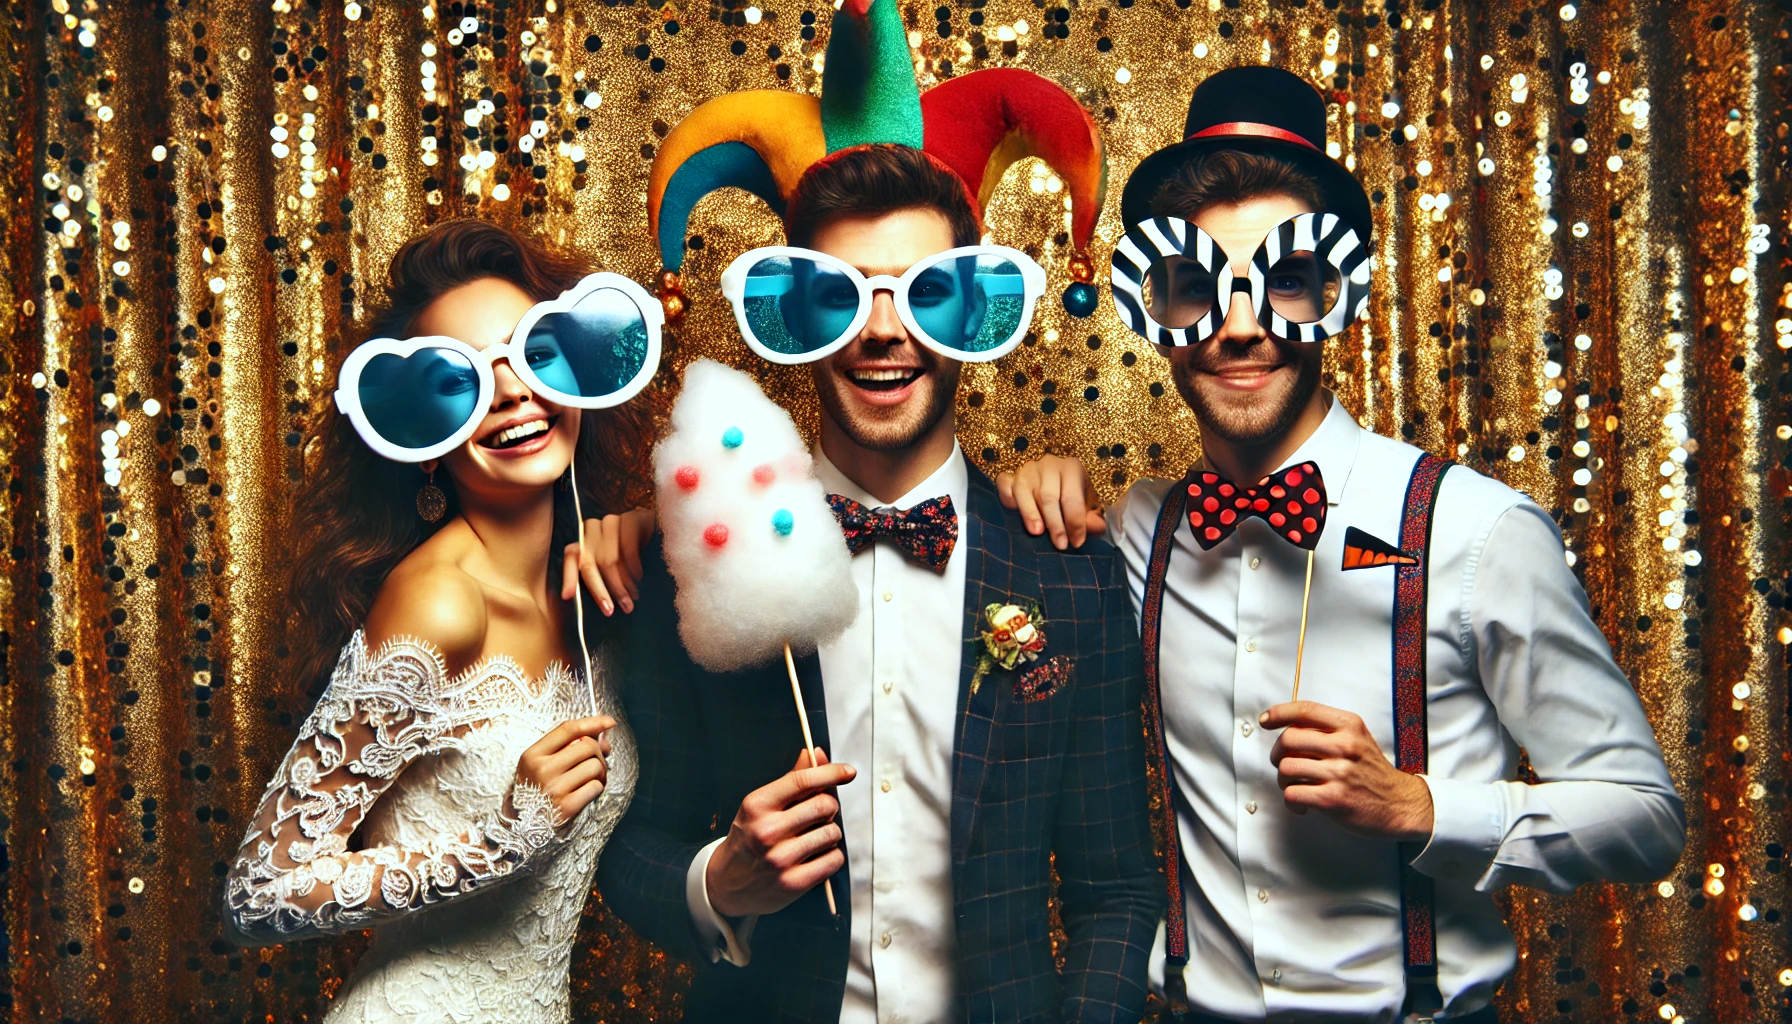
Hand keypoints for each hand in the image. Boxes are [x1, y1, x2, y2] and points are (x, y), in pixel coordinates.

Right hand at [514, 716, 615, 826]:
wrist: (523, 825)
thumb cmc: (536, 789)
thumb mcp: (540, 763)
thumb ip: (567, 746)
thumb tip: (603, 737)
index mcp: (533, 755)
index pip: (568, 729)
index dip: (593, 722)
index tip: (609, 722)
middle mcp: (542, 770)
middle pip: (587, 746)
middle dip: (598, 752)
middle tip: (596, 762)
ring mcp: (554, 789)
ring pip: (595, 766)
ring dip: (600, 772)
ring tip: (590, 779)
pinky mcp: (566, 807)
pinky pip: (596, 787)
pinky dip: (597, 788)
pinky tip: (586, 792)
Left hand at [561, 507, 654, 615]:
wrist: (663, 533)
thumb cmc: (634, 557)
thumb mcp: (615, 570)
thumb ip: (600, 579)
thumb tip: (593, 604)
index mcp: (585, 540)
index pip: (571, 556)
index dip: (568, 577)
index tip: (568, 597)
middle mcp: (593, 528)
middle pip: (590, 563)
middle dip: (600, 591)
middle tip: (611, 611)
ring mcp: (611, 522)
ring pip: (608, 559)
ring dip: (620, 584)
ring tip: (631, 599)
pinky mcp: (631, 519)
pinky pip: (627, 548)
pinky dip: (633, 567)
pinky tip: (639, 577)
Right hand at [706, 748, 854, 917]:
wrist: (726, 883)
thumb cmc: (749, 837)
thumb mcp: (761, 805)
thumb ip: (791, 780)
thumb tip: (815, 753)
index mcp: (757, 805)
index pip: (802, 780)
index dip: (831, 772)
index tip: (848, 771)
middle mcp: (766, 831)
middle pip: (824, 805)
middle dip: (829, 807)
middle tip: (820, 815)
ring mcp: (779, 859)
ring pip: (832, 833)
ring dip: (830, 833)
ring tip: (814, 838)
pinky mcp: (792, 883)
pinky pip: (834, 859)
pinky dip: (832, 856)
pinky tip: (817, 856)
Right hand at [995, 454, 1106, 549]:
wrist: (1057, 479)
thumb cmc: (1073, 495)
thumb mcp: (1088, 503)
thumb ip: (1092, 517)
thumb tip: (1097, 527)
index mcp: (1072, 468)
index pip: (1072, 498)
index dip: (1075, 522)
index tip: (1077, 542)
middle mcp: (1049, 465)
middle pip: (1048, 496)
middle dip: (1055, 523)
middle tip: (1060, 545)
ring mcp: (1027, 470)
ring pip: (1025, 491)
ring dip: (1030, 513)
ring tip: (1037, 532)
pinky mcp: (1010, 475)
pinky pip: (1004, 484)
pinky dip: (1007, 498)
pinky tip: (1013, 512)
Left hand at [1261, 701, 1433, 842]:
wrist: (1399, 804)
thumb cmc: (1371, 771)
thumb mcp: (1357, 738)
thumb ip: (1327, 729)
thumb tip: (1286, 724)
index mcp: (1349, 726)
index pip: (1305, 709)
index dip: (1279, 713)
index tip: (1265, 720)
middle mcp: (1344, 746)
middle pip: (1288, 739)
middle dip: (1277, 753)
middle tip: (1283, 763)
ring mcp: (1339, 773)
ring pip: (1286, 767)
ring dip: (1283, 779)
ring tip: (1295, 785)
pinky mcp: (1333, 799)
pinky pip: (1292, 794)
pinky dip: (1291, 801)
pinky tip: (1302, 804)